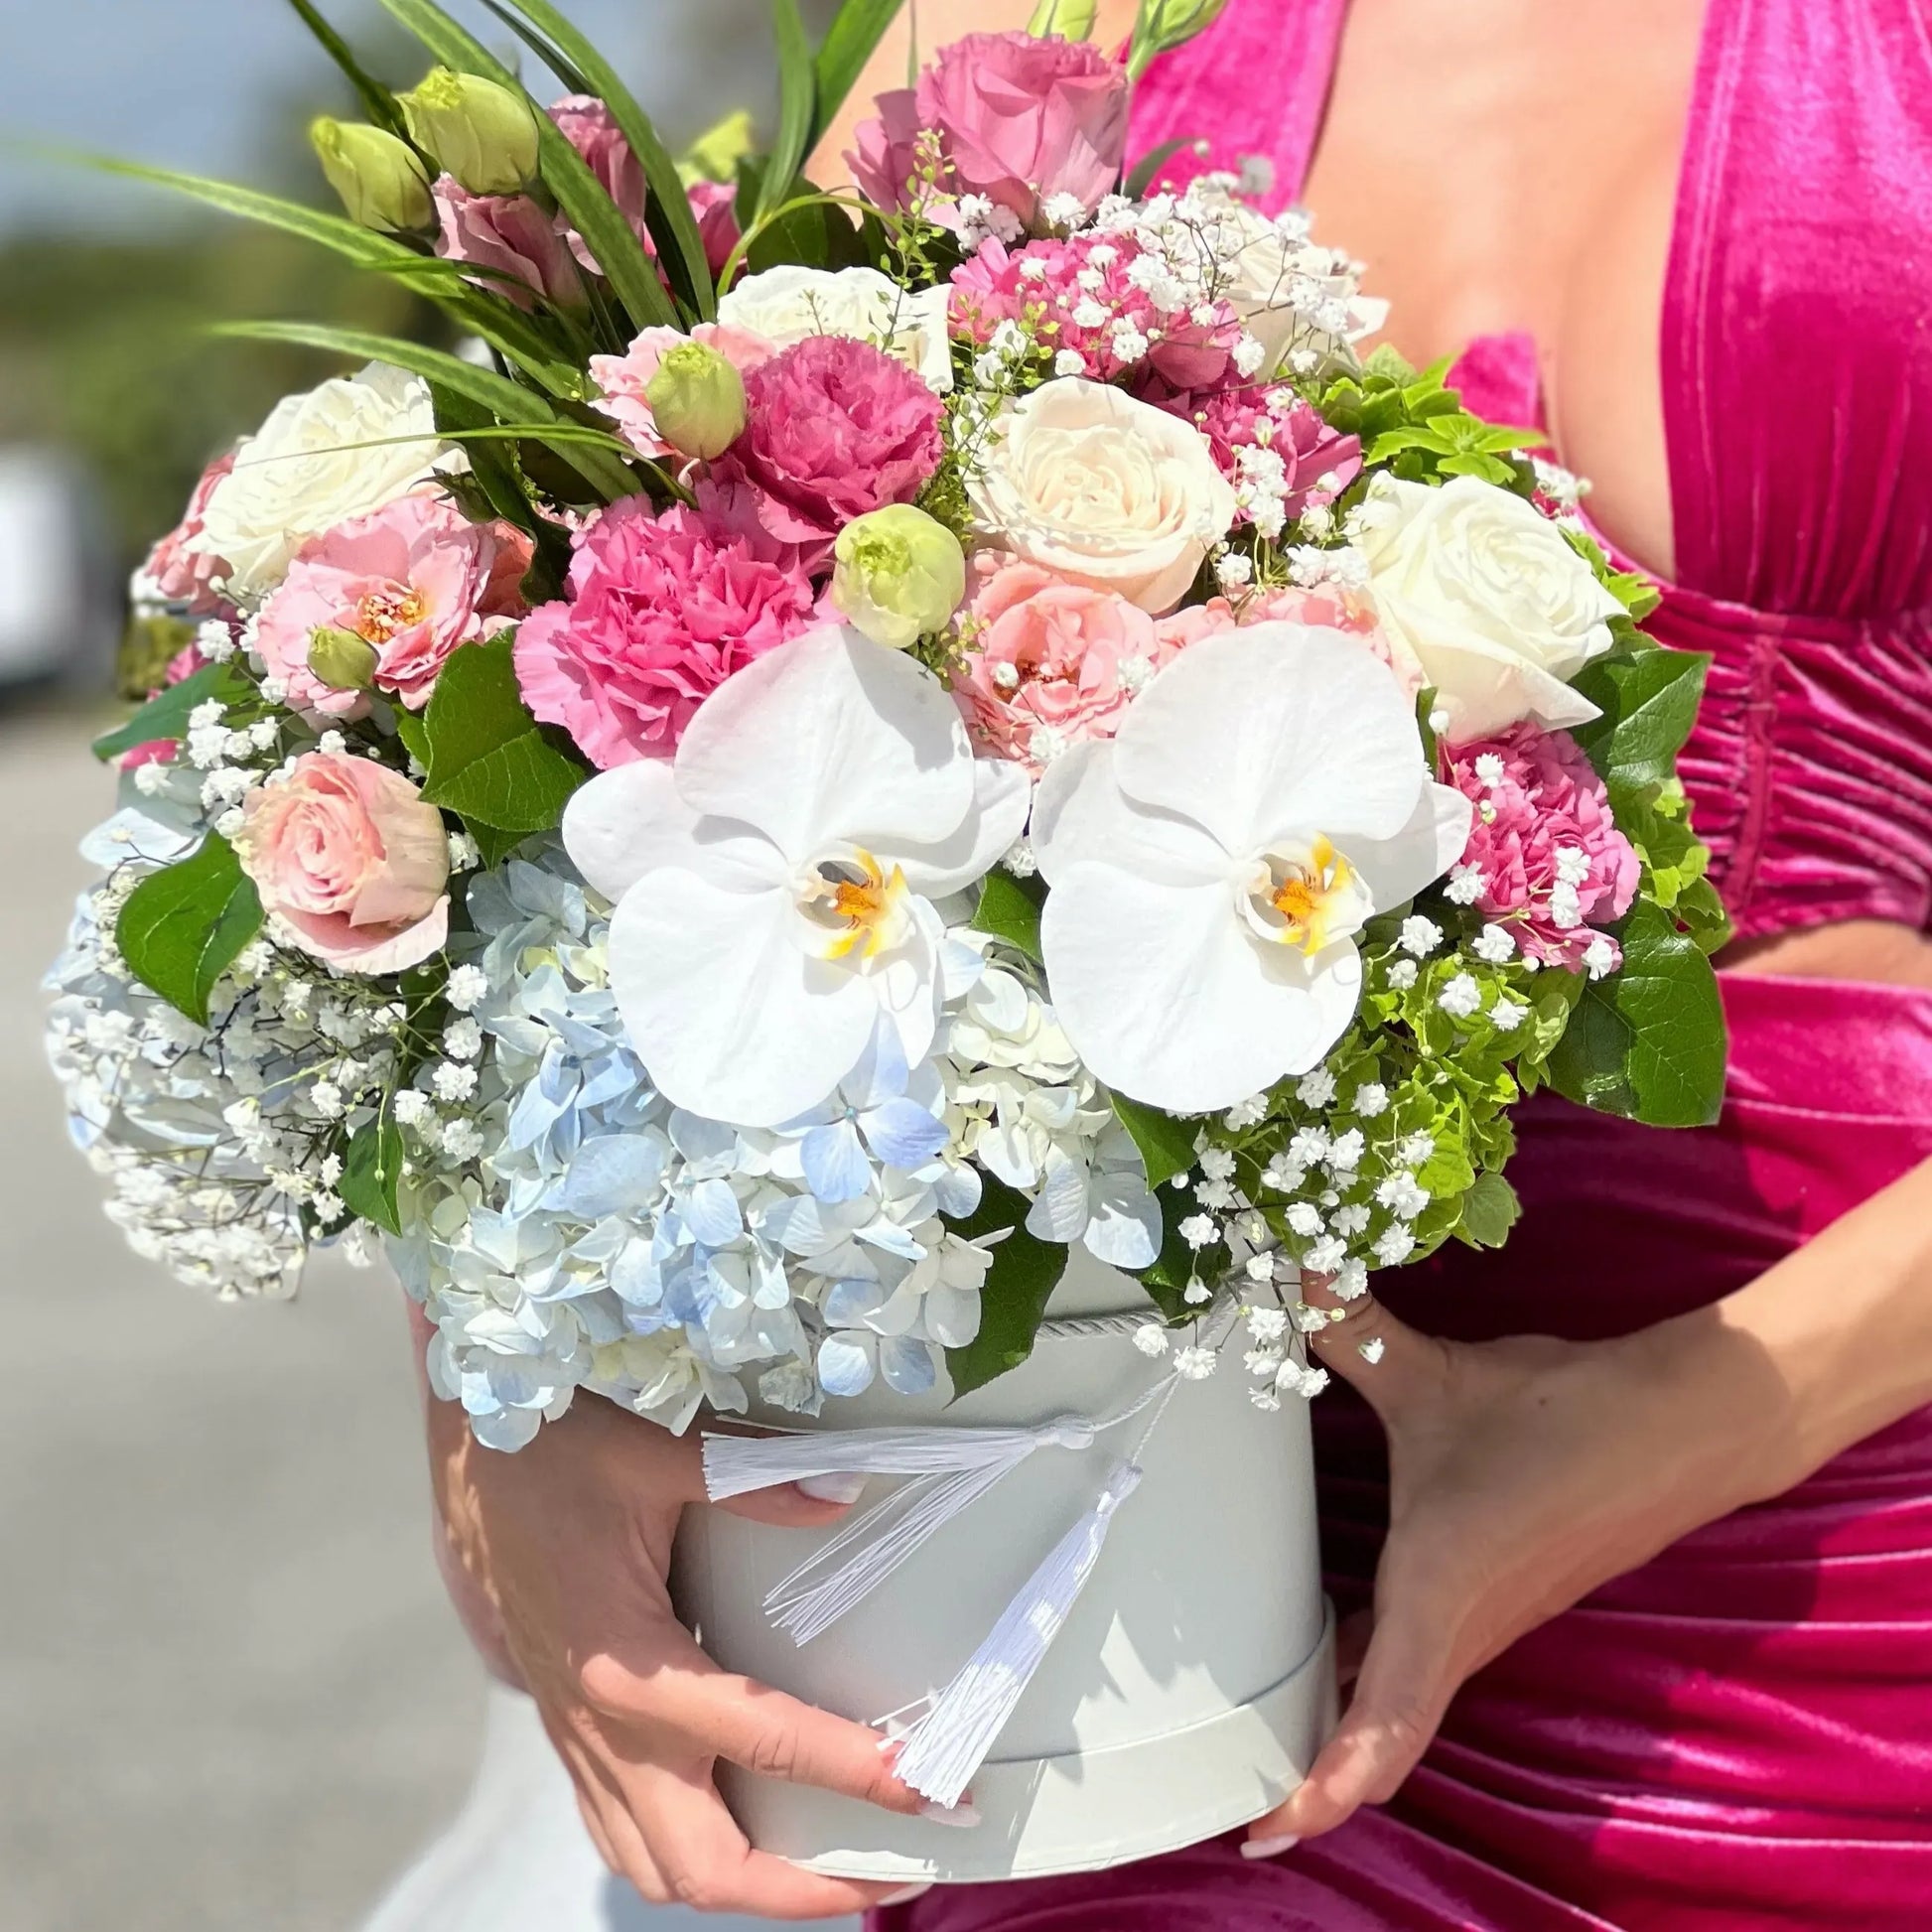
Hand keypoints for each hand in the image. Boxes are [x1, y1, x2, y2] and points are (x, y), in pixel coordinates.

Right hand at [425, 1387, 933, 1918]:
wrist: (462, 1460)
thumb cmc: (549, 1455)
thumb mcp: (655, 1453)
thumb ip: (755, 1479)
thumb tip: (843, 1493)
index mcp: (631, 1667)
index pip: (765, 1740)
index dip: (856, 1773)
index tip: (927, 1794)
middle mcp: (603, 1727)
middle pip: (705, 1866)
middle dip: (803, 1889)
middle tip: (894, 1869)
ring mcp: (579, 1739)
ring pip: (656, 1867)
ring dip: (745, 1885)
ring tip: (827, 1870)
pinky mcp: (570, 1730)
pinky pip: (622, 1831)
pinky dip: (686, 1853)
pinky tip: (736, 1824)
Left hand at [1244, 1277, 1785, 1852]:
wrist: (1681, 1424)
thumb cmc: (1560, 1415)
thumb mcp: (1435, 1377)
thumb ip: (1349, 1330)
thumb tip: (1288, 1272)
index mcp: (1437, 1592)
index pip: (1382, 1721)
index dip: (1327, 1784)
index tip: (1270, 1827)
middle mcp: (1461, 1626)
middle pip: (1382, 1733)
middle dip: (1316, 1774)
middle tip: (1242, 1798)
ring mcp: (1486, 1620)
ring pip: (1402, 1696)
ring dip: (1343, 1726)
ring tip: (1267, 1742)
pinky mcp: (1500, 1599)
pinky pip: (1423, 1658)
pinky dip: (1373, 1677)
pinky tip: (1331, 1650)